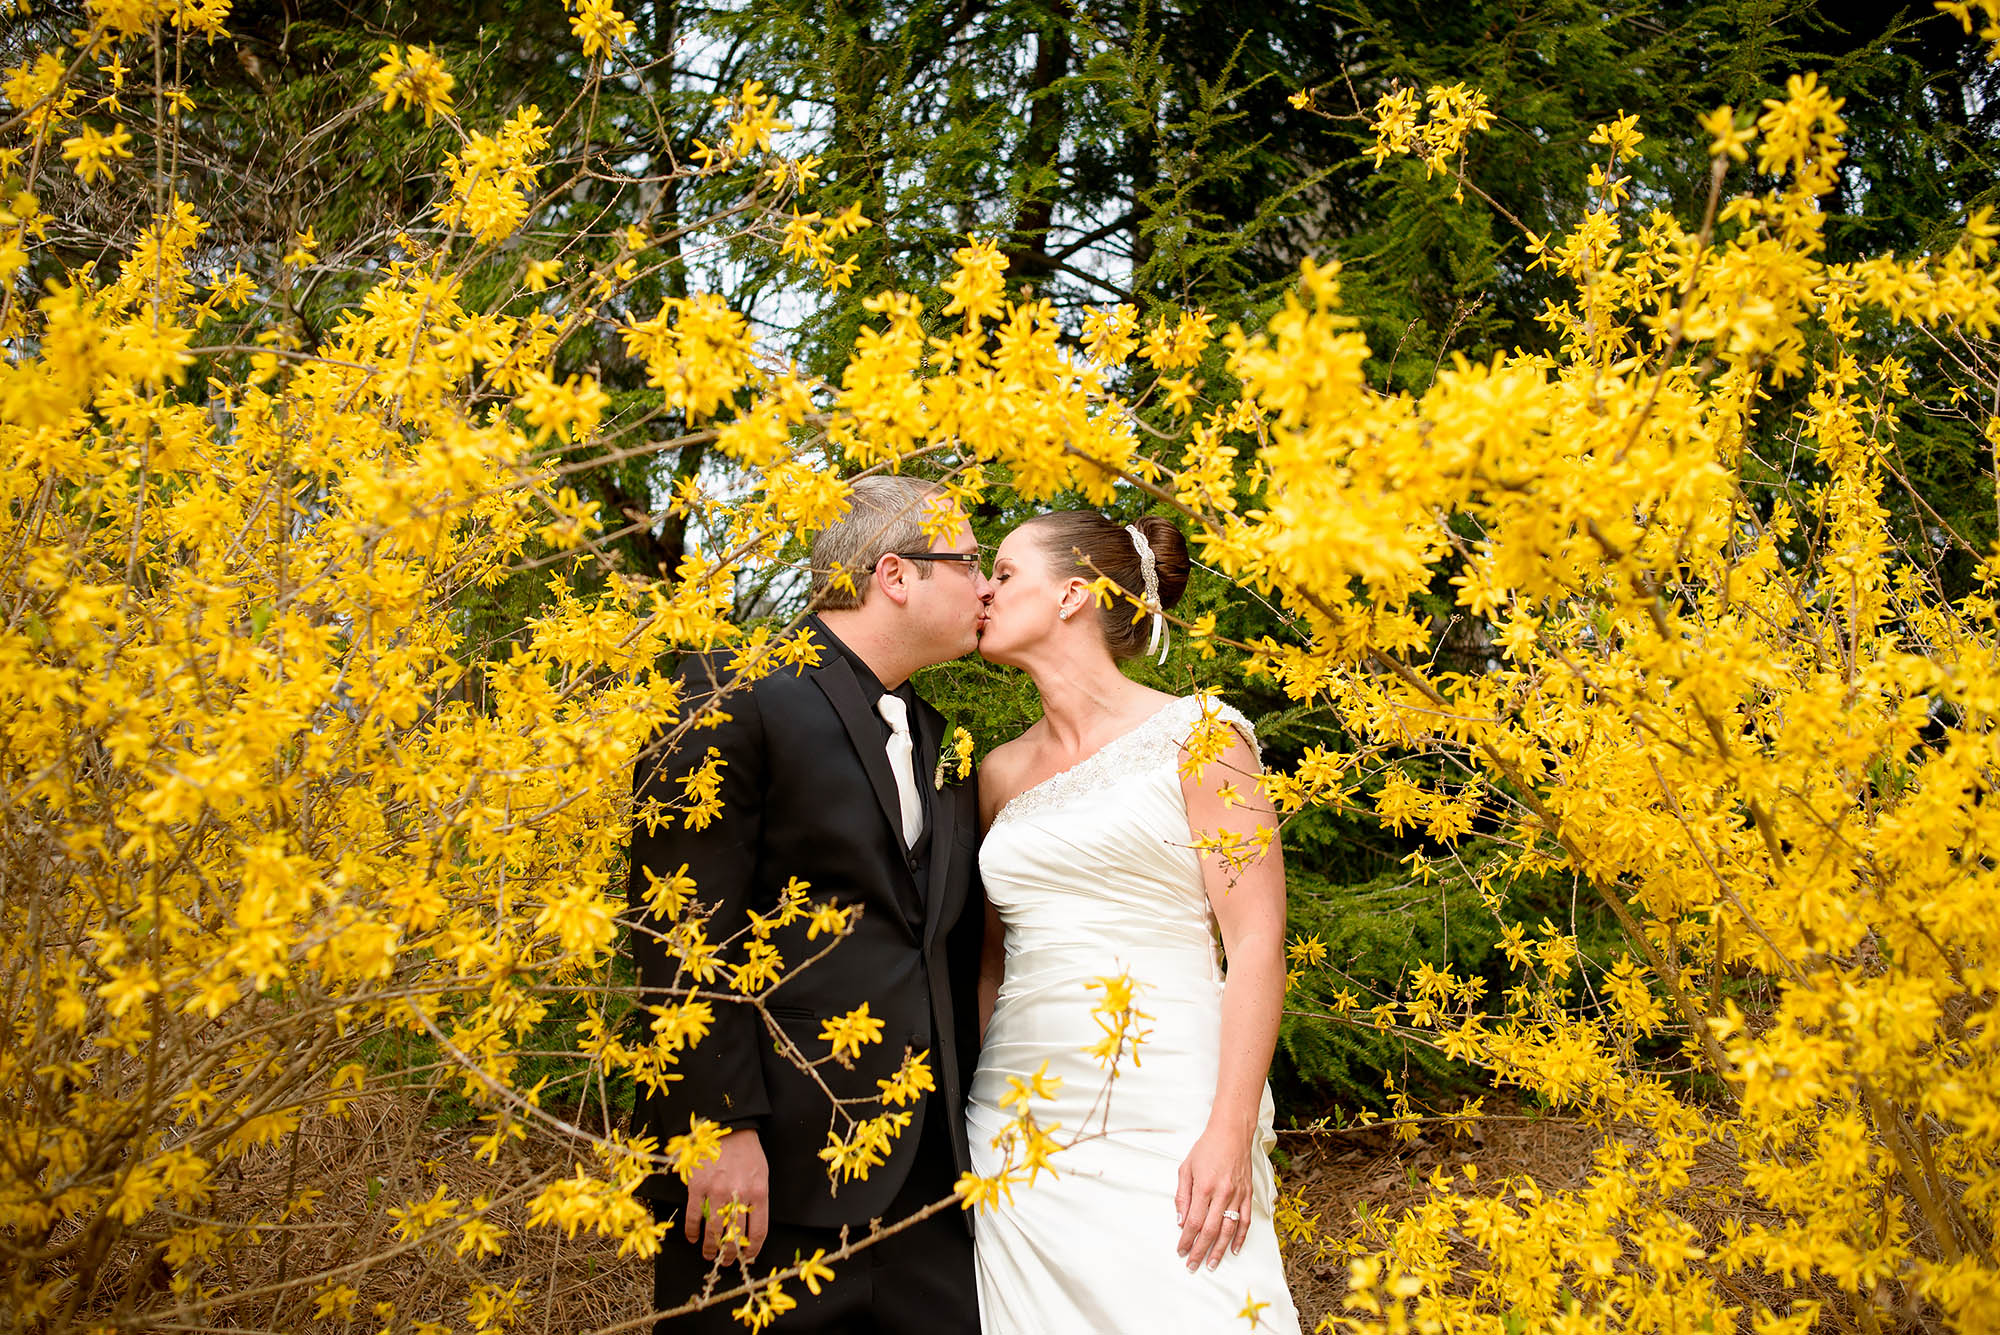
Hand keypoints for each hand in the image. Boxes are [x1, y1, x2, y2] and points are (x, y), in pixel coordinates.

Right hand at [685, 1128, 768, 1264]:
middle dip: (730, 1254)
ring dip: (710, 1248)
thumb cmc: (747, 1152)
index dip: (752, 1249)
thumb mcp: (762, 1174)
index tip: (748, 1257)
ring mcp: (716, 1191)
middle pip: (735, 1236)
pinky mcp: (698, 1186)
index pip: (758, 1231)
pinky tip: (692, 1237)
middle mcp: (739, 1195)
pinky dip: (692, 1231)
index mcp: (759, 1192)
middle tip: (726, 1262)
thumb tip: (751, 1228)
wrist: (727, 1127)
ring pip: (713, 1231)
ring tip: (709, 1255)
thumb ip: (757, 1200)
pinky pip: (694, 1216)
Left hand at [1174, 1122, 1252, 1271]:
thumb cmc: (1206, 1149)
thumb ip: (1182, 1196)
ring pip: (1228, 1230)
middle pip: (1210, 1231)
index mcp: (1203, 1187)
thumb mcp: (1186, 1168)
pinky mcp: (1248, 1195)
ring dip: (1219, 1250)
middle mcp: (1222, 1194)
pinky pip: (1245, 1221)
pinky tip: (1234, 1249)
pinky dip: (1240, 1237)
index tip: (1181, 1251)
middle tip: (1193, 1265)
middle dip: (1200, 1251)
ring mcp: (1237, 1196)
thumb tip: (1181, 1221)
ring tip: (1212, 1264)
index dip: (1186, 1240)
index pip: (1193, 1222)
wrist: (1231, 1134)